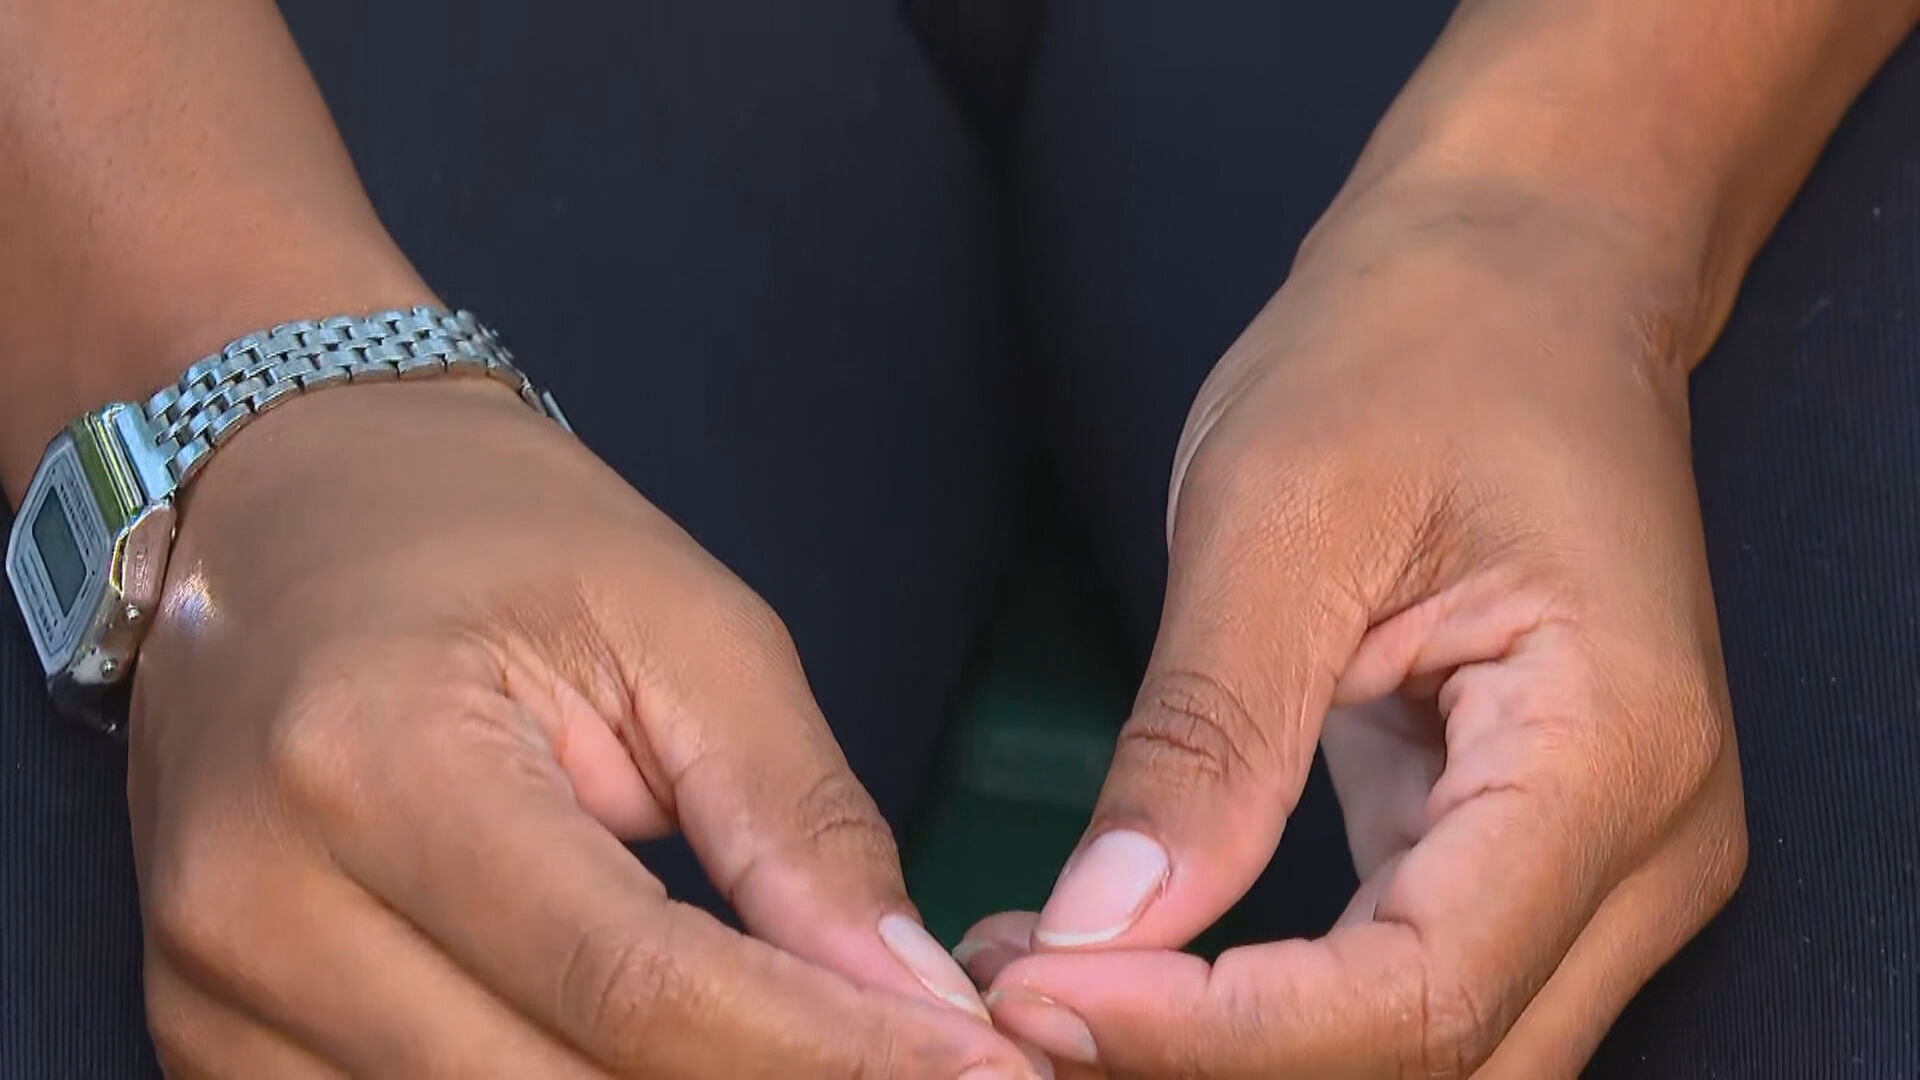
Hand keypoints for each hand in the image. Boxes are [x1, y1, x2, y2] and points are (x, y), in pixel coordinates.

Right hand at [130, 379, 1035, 1077]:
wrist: (284, 509)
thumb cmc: (493, 535)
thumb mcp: (684, 632)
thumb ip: (796, 825)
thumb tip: (910, 998)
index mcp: (377, 764)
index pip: (639, 986)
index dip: (830, 1055)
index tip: (979, 1078)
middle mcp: (256, 905)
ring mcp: (211, 995)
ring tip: (804, 1063)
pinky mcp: (210, 1042)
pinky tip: (667, 1068)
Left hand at [963, 197, 1746, 1075]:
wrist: (1521, 281)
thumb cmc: (1421, 349)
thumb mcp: (1282, 513)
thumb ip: (1206, 735)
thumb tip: (1102, 931)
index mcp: (1612, 752)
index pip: (1418, 993)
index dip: (1218, 1037)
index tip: (1038, 1000)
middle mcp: (1644, 846)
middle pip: (1438, 1066)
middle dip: (1224, 1071)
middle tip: (1022, 1015)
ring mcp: (1597, 862)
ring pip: (1429, 1057)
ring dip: (1244, 1059)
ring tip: (1055, 989)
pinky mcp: (1519, 849)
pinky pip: (1406, 990)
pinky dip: (1270, 1011)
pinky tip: (1132, 965)